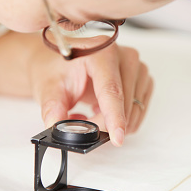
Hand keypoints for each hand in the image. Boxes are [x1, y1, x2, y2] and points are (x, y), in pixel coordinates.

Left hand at [30, 43, 153, 145]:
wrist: (61, 61)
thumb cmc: (57, 68)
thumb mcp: (48, 87)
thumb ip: (52, 108)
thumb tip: (56, 126)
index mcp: (101, 51)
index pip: (111, 89)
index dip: (114, 116)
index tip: (117, 139)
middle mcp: (124, 56)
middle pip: (125, 102)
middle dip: (106, 123)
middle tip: (84, 126)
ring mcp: (137, 67)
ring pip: (134, 109)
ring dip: (114, 122)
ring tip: (91, 112)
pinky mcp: (142, 78)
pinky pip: (139, 109)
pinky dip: (123, 118)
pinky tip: (103, 109)